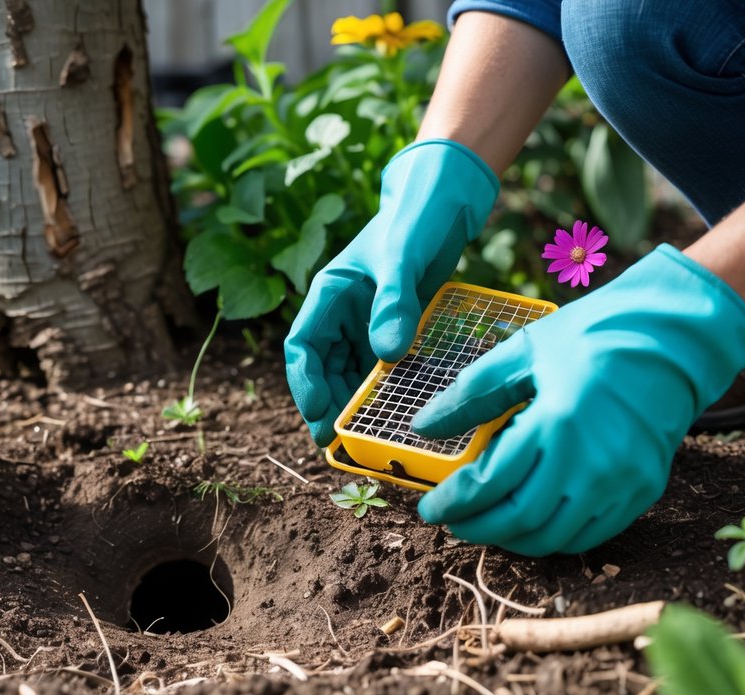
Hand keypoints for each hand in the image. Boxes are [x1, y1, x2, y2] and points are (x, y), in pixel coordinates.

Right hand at [284, 139, 498, 444]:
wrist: (443, 202)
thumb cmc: (414, 220)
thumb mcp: (403, 259)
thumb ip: (395, 304)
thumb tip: (387, 355)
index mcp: (328, 294)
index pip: (301, 346)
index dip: (304, 383)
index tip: (319, 412)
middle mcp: (341, 313)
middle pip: (322, 369)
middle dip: (327, 405)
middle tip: (338, 442)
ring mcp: (366, 323)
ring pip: (349, 373)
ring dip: (352, 403)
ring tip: (362, 437)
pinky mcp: (393, 329)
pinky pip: (380, 368)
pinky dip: (383, 391)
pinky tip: (394, 413)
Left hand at [412, 245, 744, 554]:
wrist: (673, 338)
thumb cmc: (593, 336)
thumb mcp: (523, 352)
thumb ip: (471, 394)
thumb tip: (422, 425)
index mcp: (555, 421)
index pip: (490, 483)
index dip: (453, 502)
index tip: (429, 506)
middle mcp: (590, 460)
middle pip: (518, 520)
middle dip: (476, 527)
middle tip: (452, 522)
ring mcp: (621, 481)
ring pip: (554, 537)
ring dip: (511, 540)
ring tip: (486, 525)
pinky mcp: (642, 490)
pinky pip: (590, 535)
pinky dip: (553, 538)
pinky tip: (530, 524)